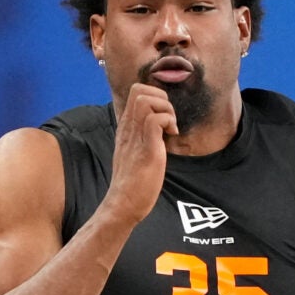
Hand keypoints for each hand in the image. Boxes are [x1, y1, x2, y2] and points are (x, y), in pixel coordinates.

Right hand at [101, 83, 178, 226]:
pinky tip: (171, 136)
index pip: (135, 93)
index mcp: (126, 128)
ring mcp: (136, 138)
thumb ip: (141, 137)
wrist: (123, 205)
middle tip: (169, 120)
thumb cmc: (132, 183)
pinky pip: (155, 121)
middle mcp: (128, 129)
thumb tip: (156, 127)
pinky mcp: (147, 150)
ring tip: (170, 128)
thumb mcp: (134, 152)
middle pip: (139, 90)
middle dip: (161, 98)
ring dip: (165, 109)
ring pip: (146, 100)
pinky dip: (168, 122)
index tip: (164, 116)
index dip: (155, 96)